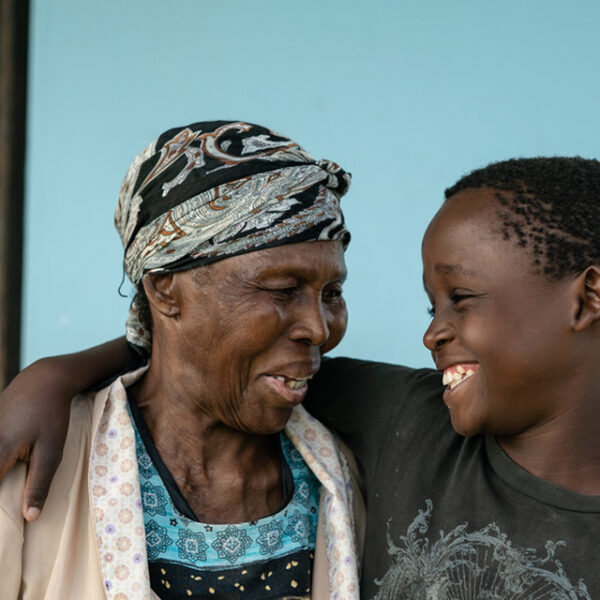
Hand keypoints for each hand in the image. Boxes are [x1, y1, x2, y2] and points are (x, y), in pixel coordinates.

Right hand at [0, 358, 71, 520]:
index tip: (4, 531)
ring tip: (8, 489)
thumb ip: (40, 484)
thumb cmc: (51, 415)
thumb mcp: (52, 451)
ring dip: (0, 480)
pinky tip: (6, 470)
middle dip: (0, 494)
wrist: (43, 380)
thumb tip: (31, 517)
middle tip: (9, 511)